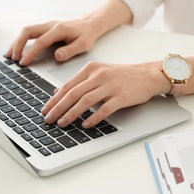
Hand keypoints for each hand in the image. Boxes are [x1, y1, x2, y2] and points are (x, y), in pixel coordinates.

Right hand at [5, 19, 102, 65]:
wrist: (89, 25)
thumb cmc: (86, 35)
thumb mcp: (83, 44)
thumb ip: (70, 50)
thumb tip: (57, 56)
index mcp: (59, 30)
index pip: (40, 41)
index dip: (30, 52)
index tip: (23, 63)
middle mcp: (50, 25)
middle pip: (28, 32)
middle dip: (18, 45)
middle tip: (13, 58)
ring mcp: (46, 26)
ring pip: (26, 31)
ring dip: (16, 42)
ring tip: (9, 55)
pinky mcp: (44, 29)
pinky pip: (29, 33)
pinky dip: (20, 41)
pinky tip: (15, 49)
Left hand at [41, 61, 169, 128]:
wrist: (147, 75)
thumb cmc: (121, 75)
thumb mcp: (98, 72)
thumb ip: (78, 81)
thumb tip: (58, 92)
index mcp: (91, 68)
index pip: (68, 85)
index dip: (54, 99)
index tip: (45, 109)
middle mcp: (99, 75)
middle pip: (73, 93)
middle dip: (58, 108)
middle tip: (49, 119)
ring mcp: (111, 85)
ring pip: (86, 101)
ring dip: (71, 114)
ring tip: (62, 123)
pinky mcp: (122, 96)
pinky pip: (104, 109)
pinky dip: (93, 118)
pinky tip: (85, 125)